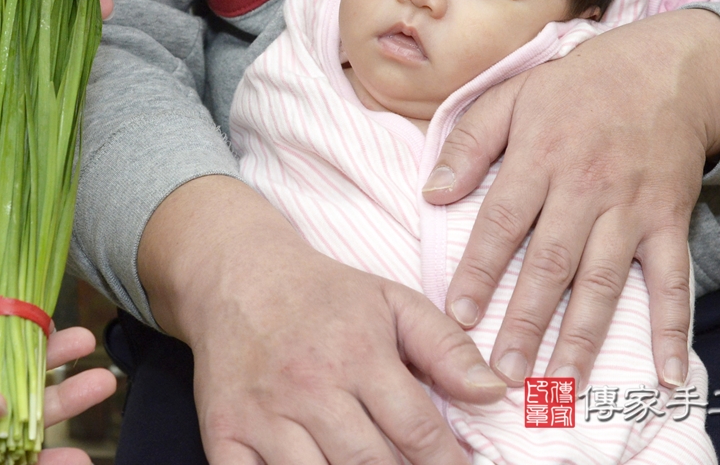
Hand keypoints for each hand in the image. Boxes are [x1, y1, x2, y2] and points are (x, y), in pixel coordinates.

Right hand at [0, 301, 115, 464]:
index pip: (0, 456)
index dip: (41, 458)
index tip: (84, 454)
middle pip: (14, 406)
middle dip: (58, 396)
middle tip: (102, 379)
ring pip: (1, 364)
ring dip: (39, 353)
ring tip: (81, 338)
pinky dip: (1, 320)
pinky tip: (32, 306)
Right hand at [141, 176, 505, 464]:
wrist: (237, 274)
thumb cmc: (323, 295)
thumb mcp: (392, 302)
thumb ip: (446, 347)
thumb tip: (495, 391)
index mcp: (357, 354)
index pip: (416, 430)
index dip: (448, 464)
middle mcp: (309, 387)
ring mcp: (263, 414)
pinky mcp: (224, 431)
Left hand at [421, 9, 719, 389]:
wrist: (665, 69)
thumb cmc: (575, 86)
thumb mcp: (511, 95)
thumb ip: (468, 143)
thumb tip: (431, 193)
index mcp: (539, 157)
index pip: (501, 222)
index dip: (479, 270)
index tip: (458, 315)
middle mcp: (585, 187)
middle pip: (551, 262)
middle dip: (527, 321)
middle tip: (504, 372)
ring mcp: (631, 207)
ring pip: (604, 280)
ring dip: (583, 336)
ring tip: (561, 383)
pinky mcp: (669, 220)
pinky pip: (673, 280)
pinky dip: (672, 329)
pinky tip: (665, 374)